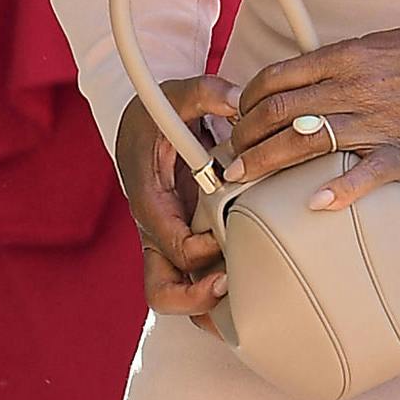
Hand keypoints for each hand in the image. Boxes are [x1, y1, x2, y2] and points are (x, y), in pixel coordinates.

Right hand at [114, 78, 236, 329]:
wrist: (145, 122)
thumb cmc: (158, 112)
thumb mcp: (177, 93)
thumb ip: (206, 94)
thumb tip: (239, 103)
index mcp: (149, 199)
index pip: (170, 243)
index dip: (199, 249)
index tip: (225, 235)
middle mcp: (158, 229)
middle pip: (162, 290)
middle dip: (196, 298)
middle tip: (231, 282)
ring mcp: (171, 241)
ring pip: (179, 295)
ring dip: (209, 305)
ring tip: (250, 301)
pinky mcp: (187, 240)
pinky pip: (196, 280)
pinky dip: (216, 292)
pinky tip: (254, 290)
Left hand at [227, 24, 399, 212]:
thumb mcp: (375, 45)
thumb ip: (335, 64)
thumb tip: (295, 82)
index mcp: (344, 58)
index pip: (275, 78)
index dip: (245, 101)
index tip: (236, 118)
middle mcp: (352, 88)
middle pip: (277, 113)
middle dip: (244, 137)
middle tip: (229, 155)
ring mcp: (376, 122)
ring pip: (304, 142)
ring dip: (265, 162)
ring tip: (242, 178)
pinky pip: (364, 175)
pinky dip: (337, 190)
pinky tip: (312, 204)